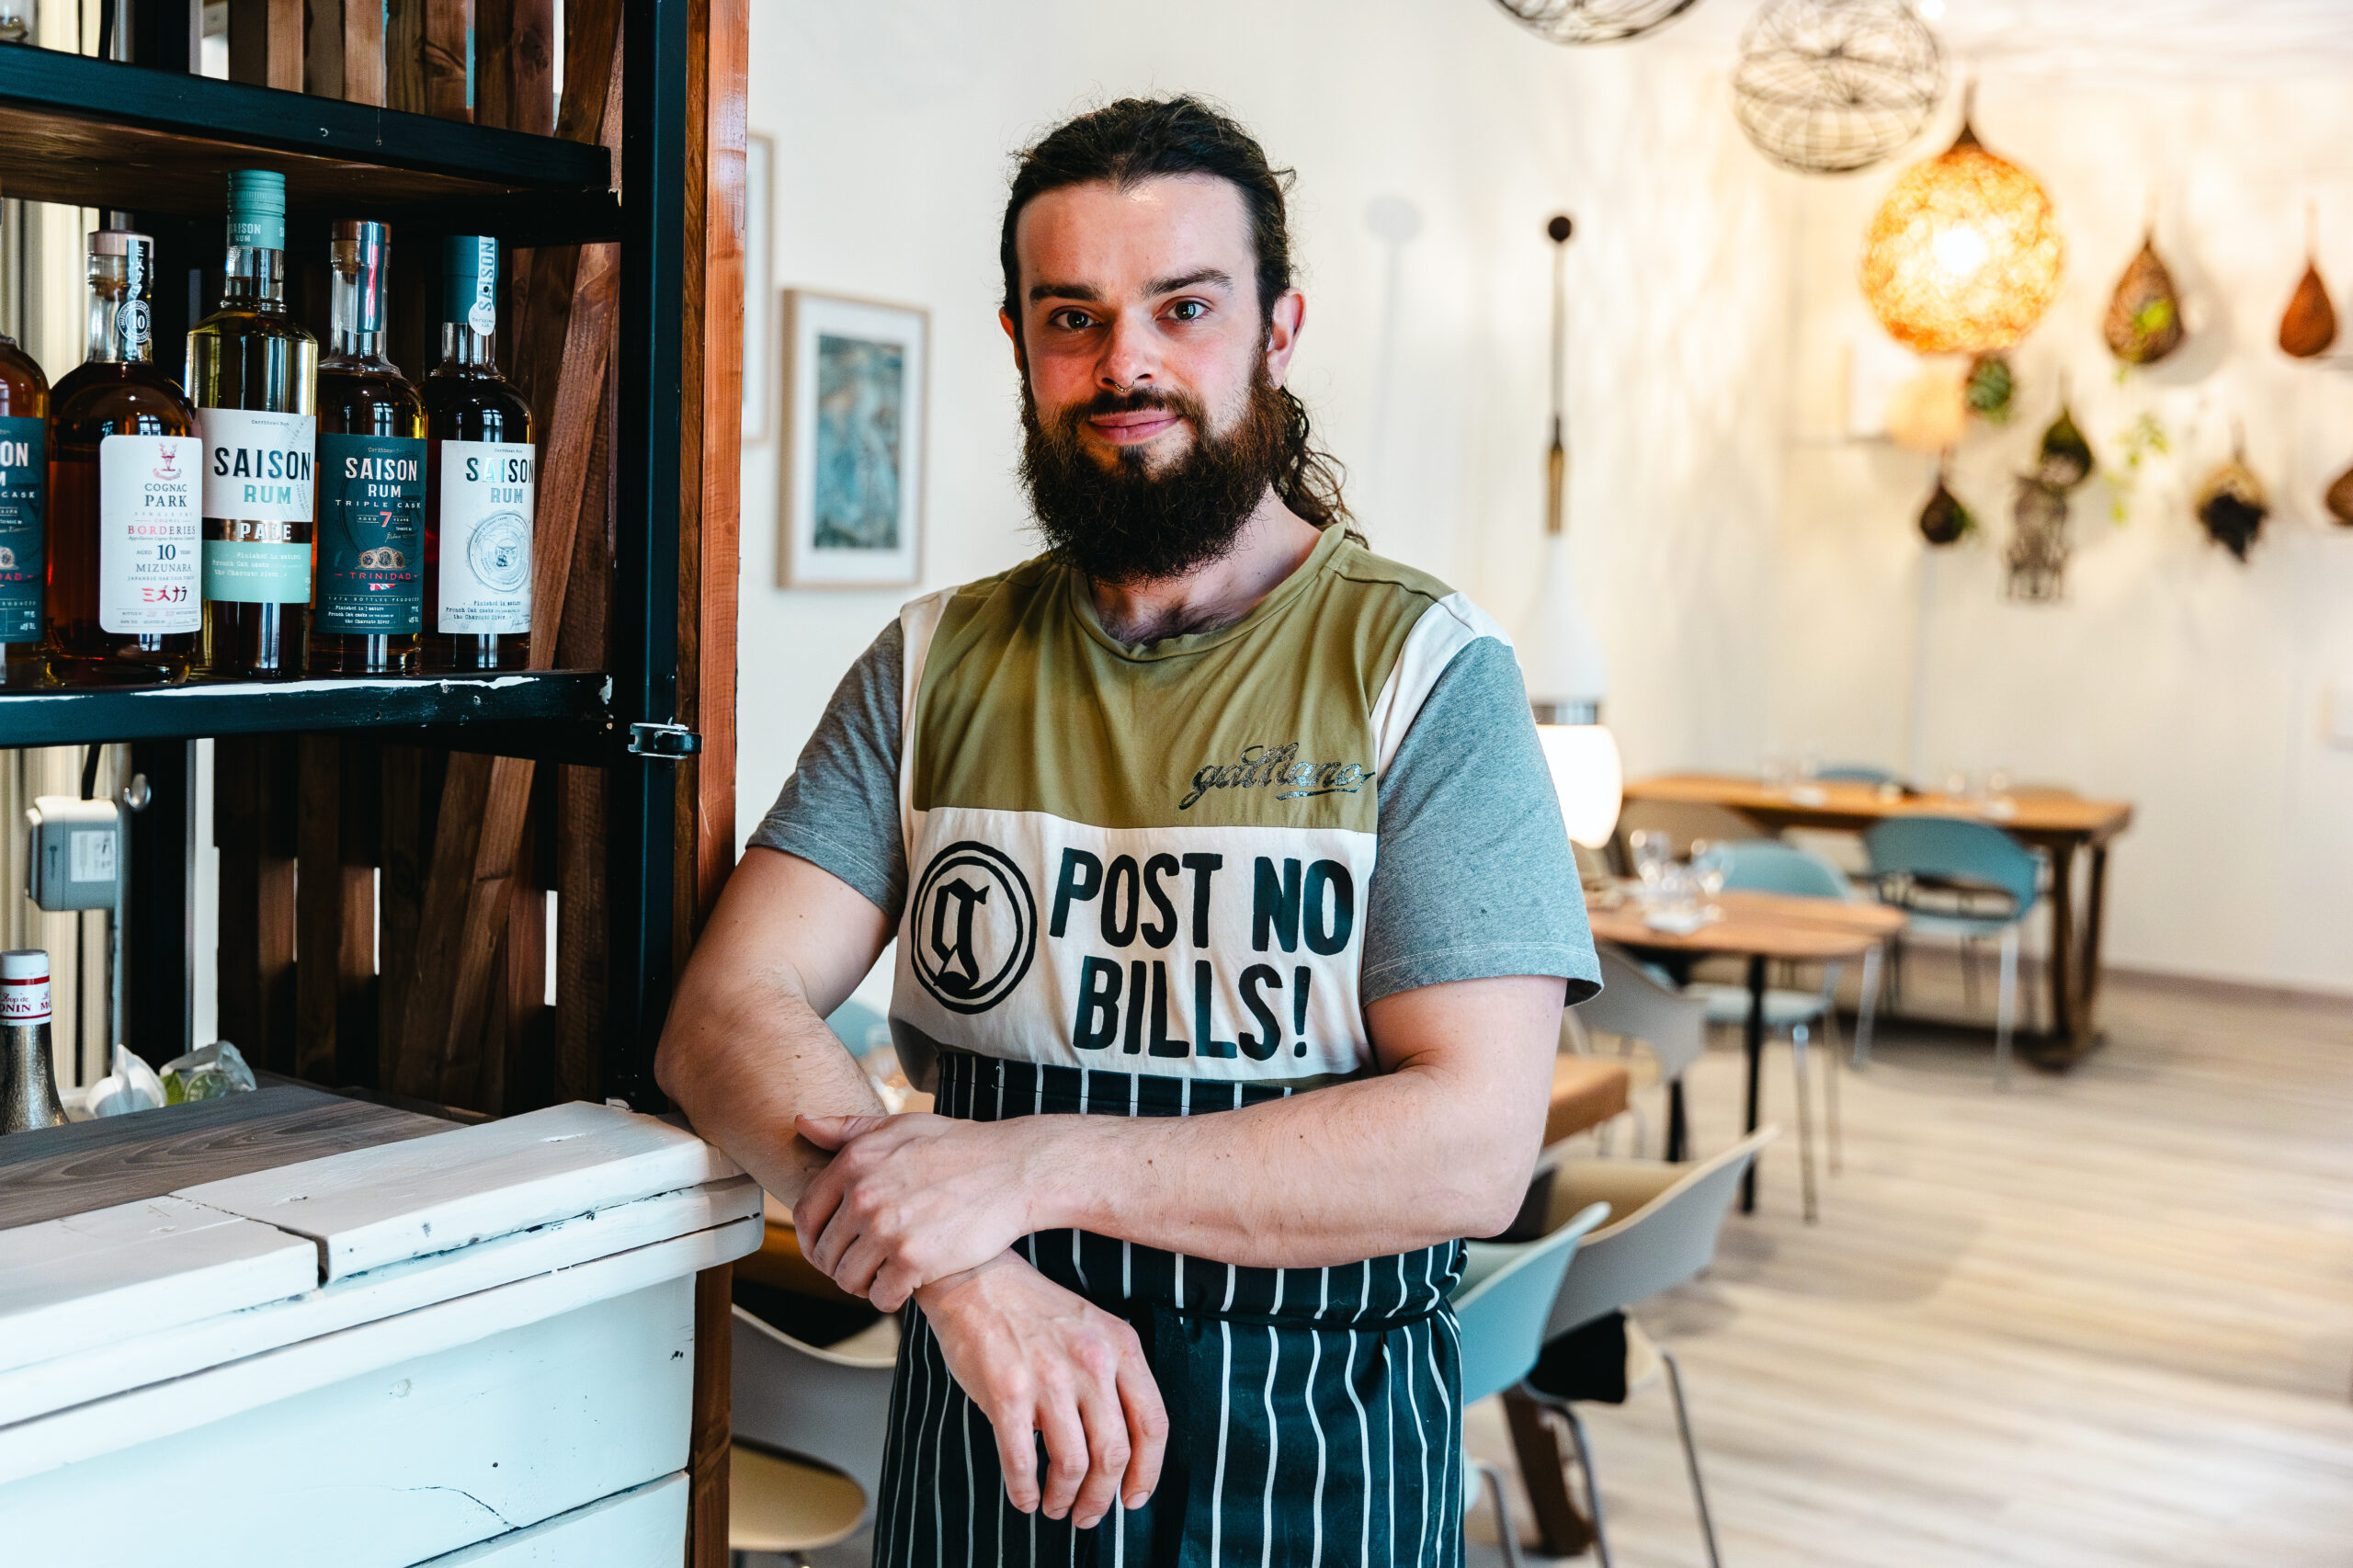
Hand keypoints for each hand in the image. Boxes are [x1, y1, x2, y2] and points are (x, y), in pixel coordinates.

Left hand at [794, 1111, 1056, 1309]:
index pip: (805, 1216)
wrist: (1014, 1169)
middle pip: (826, 1253)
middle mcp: (863, 1196)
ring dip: (863, 1284)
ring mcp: (887, 1229)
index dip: (813, 1239)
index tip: (830, 1249)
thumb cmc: (959, 1147)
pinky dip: (890, 1297)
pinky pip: (881, 1296)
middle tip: (865, 1266)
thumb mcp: (901, 1126)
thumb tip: (801, 1123)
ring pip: (848, 1279)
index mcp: (854, 1164)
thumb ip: (848, 1129)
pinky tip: (907, 1286)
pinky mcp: (913, 1260)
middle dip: (841, 1264)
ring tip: (884, 1276)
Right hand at [917, 1251, 1167, 1528]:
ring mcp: (1049, 1377)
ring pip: (1073, 1464)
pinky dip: (1025, 1490)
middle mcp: (1092, 1362)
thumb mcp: (1092, 1329)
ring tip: (1054, 1506)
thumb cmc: (1033, 1309)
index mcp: (1121, 1346)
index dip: (1148, 1472)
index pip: (1153, 1423)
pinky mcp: (1007, 1391)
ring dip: (1065, 1498)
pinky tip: (1023, 1497)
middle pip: (1114, 1453)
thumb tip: (1119, 1449)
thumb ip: (1112, 1378)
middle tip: (1087, 1515)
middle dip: (1102, 1497)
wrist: (976, 1277)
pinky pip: (1022, 1460)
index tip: (1134, 1498)